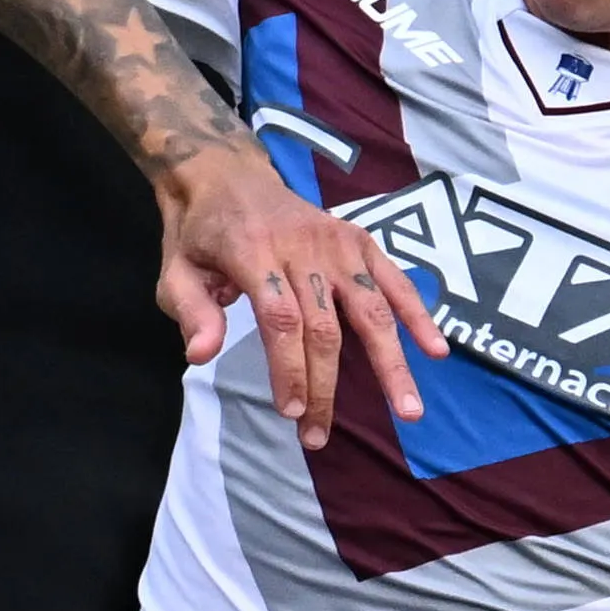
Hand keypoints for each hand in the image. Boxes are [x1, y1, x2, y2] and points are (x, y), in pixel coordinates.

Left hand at [157, 151, 438, 449]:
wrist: (227, 173)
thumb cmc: (200, 233)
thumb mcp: (174, 270)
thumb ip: (190, 311)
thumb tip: (201, 356)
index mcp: (254, 251)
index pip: (281, 320)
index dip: (290, 369)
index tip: (291, 413)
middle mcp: (303, 246)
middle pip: (325, 326)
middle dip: (325, 387)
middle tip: (318, 437)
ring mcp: (337, 241)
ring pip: (370, 309)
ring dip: (390, 363)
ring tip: (408, 410)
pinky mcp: (359, 239)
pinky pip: (394, 280)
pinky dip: (418, 314)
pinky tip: (435, 351)